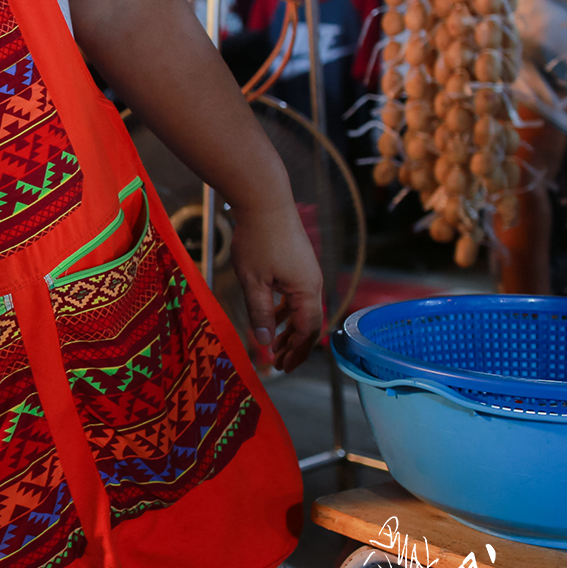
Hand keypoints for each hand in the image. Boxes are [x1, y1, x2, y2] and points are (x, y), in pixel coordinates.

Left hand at [230, 202, 323, 371]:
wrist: (264, 201)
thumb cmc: (258, 239)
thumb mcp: (253, 281)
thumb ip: (259, 313)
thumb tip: (263, 343)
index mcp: (307, 290)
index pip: (307, 330)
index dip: (297, 351)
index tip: (283, 366)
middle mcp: (313, 283)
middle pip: (308, 322)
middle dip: (295, 345)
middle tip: (280, 363)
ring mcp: (306, 272)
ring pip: (301, 309)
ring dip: (288, 328)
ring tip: (274, 345)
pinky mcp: (298, 263)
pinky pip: (295, 294)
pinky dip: (284, 310)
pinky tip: (271, 316)